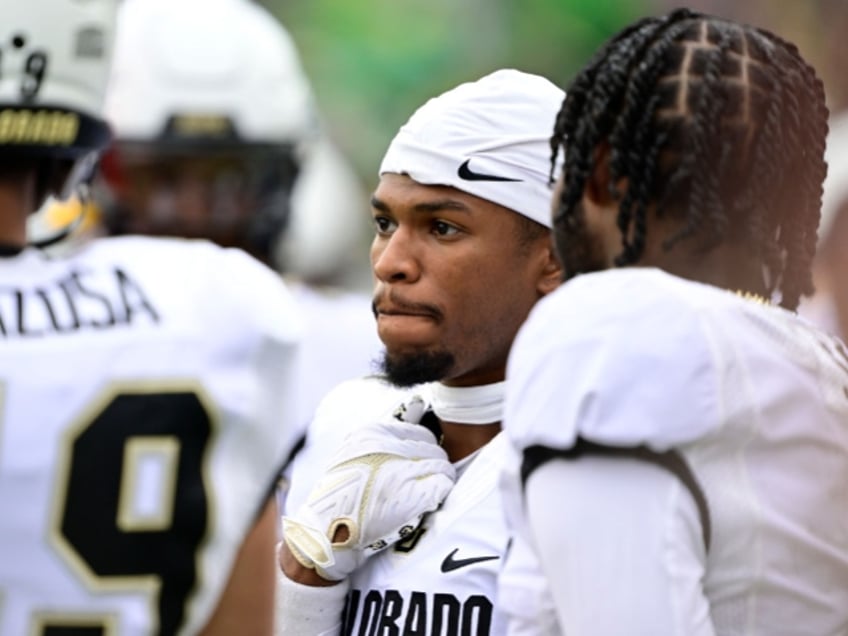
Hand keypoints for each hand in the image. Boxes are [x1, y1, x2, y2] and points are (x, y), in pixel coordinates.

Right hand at [281, 399, 453, 580]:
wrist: (325, 532)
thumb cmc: (338, 498)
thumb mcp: (351, 454)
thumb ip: (379, 441)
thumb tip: (413, 422)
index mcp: (373, 434)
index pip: (420, 434)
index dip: (422, 452)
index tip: (418, 466)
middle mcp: (388, 447)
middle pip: (434, 450)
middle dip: (433, 466)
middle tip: (425, 483)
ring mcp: (402, 470)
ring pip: (442, 466)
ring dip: (439, 481)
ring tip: (426, 495)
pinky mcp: (413, 495)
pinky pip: (443, 485)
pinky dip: (440, 494)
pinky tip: (427, 504)